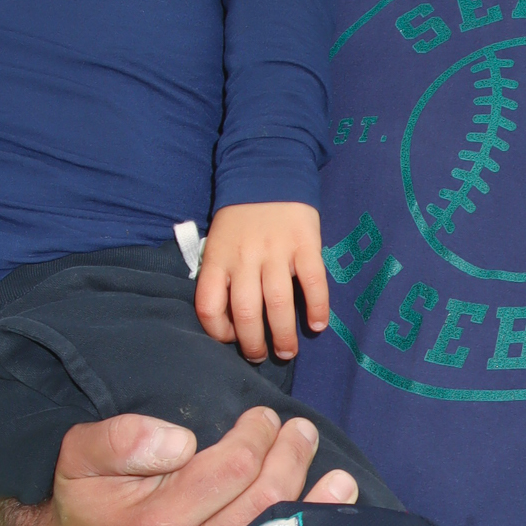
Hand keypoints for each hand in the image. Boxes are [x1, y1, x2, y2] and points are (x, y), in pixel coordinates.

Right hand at [0, 404, 357, 525]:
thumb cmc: (80, 508)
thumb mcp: (76, 458)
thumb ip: (121, 438)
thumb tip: (183, 441)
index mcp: (156, 523)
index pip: (231, 468)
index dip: (256, 435)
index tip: (261, 417)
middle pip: (264, 503)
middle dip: (290, 458)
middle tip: (300, 431)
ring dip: (315, 504)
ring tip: (336, 474)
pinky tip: (331, 521)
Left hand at [194, 203, 328, 363]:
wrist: (267, 169)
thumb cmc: (241, 216)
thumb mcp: (219, 242)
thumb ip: (221, 274)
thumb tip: (230, 320)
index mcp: (218, 257)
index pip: (207, 304)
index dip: (217, 331)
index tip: (230, 340)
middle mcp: (244, 257)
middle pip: (245, 311)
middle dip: (253, 343)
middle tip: (261, 357)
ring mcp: (276, 250)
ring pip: (277, 303)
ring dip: (284, 335)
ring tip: (287, 352)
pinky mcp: (305, 244)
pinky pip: (312, 282)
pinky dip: (317, 307)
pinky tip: (317, 325)